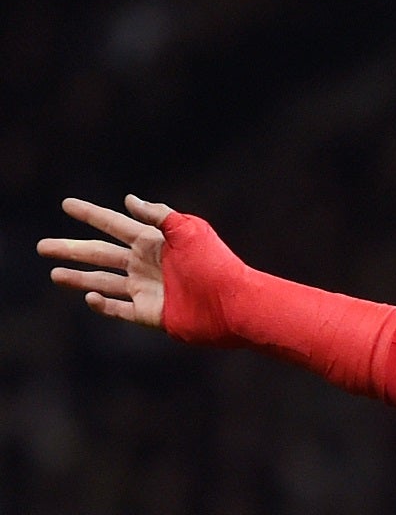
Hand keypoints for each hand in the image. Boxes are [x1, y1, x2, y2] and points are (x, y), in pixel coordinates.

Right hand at [40, 196, 252, 343]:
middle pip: (99, 254)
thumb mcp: (188, 229)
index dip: (90, 214)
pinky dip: (103, 305)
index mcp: (153, 242)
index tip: (66, 204)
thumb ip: (157, 214)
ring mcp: (147, 290)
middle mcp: (146, 265)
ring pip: (104, 282)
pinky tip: (88, 297)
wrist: (234, 302)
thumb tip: (128, 200)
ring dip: (78, 278)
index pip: (113, 224)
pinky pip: (120, 309)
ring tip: (54, 274)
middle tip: (42, 246)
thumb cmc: (216, 263)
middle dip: (71, 249)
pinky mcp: (151, 314)